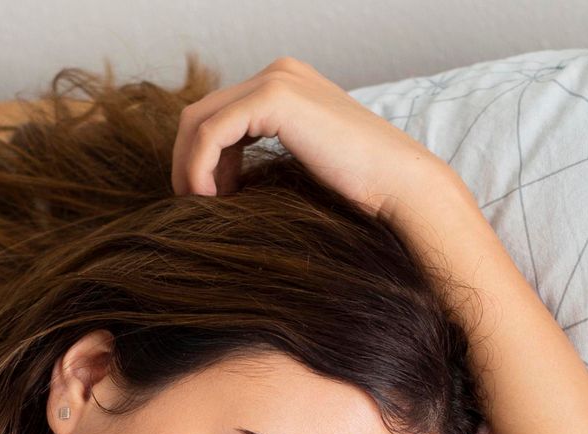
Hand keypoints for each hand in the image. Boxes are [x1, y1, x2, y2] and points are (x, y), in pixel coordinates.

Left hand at [170, 56, 453, 216]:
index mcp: (286, 83)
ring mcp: (276, 80)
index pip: (218, 114)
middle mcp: (279, 72)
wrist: (399, 185)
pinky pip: (210, 133)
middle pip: (200, 113)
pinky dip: (199, 167)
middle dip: (188, 161)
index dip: (201, 158)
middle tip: (196, 204)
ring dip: (189, 167)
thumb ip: (265, 154)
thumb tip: (220, 177)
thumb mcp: (301, 161)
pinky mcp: (274, 98)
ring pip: (198, 121)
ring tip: (203, 205)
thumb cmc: (358, 187)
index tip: (210, 199)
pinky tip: (211, 198)